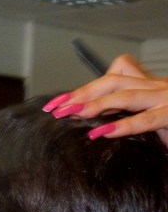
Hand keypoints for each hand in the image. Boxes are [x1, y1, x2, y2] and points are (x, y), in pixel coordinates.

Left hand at [43, 55, 167, 146]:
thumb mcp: (152, 119)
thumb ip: (128, 117)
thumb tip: (97, 127)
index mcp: (149, 86)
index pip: (110, 79)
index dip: (82, 89)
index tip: (55, 104)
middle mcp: (157, 87)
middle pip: (113, 81)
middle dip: (82, 94)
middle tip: (56, 109)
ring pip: (128, 94)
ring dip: (97, 104)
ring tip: (73, 114)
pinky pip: (149, 118)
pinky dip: (125, 125)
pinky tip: (104, 132)